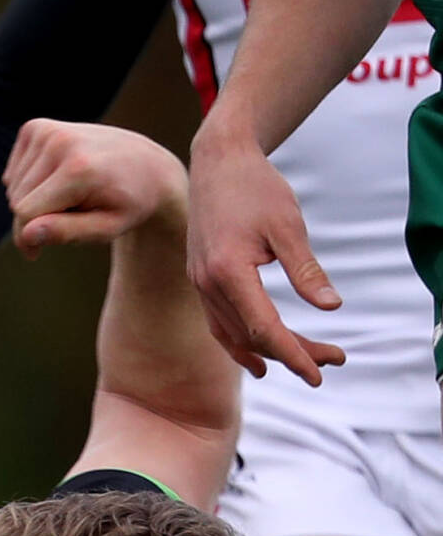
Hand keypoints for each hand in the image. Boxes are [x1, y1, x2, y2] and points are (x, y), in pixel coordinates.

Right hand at [3, 119, 186, 257]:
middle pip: (17, 199)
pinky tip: (56, 180)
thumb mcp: (107, 228)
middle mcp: (61, 142)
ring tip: (68, 195)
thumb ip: (66, 233)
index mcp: (79, 168)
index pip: (25, 212)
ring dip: (33, 198)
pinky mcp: (38, 127)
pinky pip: (14, 171)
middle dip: (35, 216)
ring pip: (13, 187)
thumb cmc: (127, 204)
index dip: (28, 237)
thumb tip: (27, 234)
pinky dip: (28, 182)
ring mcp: (48, 130)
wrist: (148, 167)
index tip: (36, 251)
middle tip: (70, 214)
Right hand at [185, 124, 344, 382]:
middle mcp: (208, 285)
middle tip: (333, 361)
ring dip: (269, 352)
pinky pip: (220, 324)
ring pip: (233, 335)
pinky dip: (241, 343)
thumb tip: (331, 307)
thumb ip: (306, 270)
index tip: (319, 372)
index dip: (293, 353)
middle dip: (293, 353)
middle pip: (250, 337)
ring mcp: (201, 285)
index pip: (263, 328)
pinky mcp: (202, 281)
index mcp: (228, 272)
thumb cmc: (256, 188)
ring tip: (306, 362)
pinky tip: (258, 356)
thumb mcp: (288, 226)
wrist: (217, 163)